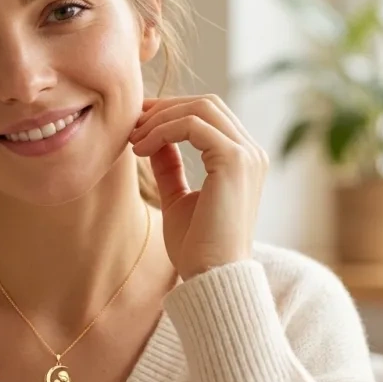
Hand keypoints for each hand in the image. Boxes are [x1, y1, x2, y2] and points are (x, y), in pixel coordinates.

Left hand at [129, 95, 267, 279]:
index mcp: (242, 160)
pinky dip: (163, 130)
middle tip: (131, 124)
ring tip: (133, 140)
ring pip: (200, 108)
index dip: (171, 111)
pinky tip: (141, 149)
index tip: (137, 123)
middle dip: (164, 108)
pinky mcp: (234, 161)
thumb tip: (153, 138)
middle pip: (206, 104)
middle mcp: (251, 152)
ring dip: (160, 119)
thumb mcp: (177, 198)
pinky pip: (193, 125)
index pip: (209, 115)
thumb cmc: (196, 248)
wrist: (210, 277)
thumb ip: (170, 167)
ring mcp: (246, 154)